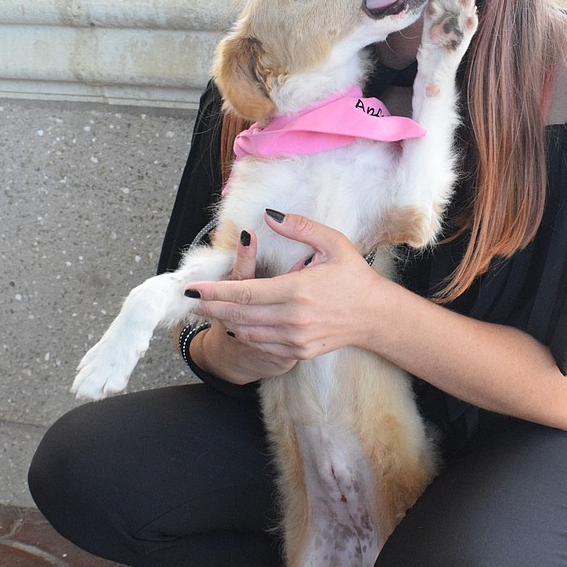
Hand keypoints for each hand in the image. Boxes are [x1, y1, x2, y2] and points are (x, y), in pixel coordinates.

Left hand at [185, 210, 383, 360]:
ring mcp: (295, 338)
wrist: (376, 317)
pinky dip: (245, 333)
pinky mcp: (299, 351)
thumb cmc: (355, 277)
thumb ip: (300, 227)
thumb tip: (271, 215)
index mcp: (297, 290)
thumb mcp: (333, 244)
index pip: (244, 292)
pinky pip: (262, 343)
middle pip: (238, 314)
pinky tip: (236, 322)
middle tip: (190, 299)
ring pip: (247, 332)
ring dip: (225, 320)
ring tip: (208, 309)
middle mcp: (293, 318)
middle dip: (210, 307)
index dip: (214, 291)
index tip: (192, 288)